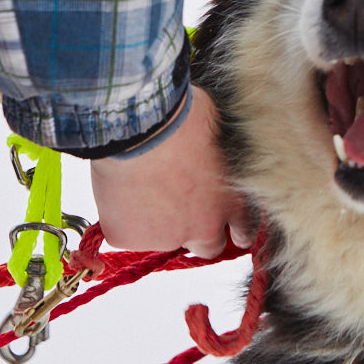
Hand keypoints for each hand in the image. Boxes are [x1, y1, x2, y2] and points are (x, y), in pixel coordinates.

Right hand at [90, 86, 250, 256]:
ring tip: (142, 183)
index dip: (232, 227)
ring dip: (155, 220)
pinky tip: (119, 187)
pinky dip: (121, 216)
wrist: (143, 125)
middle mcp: (205, 227)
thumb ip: (223, 164)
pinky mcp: (128, 237)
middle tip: (176, 205)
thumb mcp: (223, 138)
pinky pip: (124, 231)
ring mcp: (166, 237)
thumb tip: (217, 158)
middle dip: (196, 230)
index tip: (221, 220)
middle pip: (207, 246)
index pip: (243, 231)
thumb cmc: (185, 117)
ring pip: (162, 238)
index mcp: (233, 202)